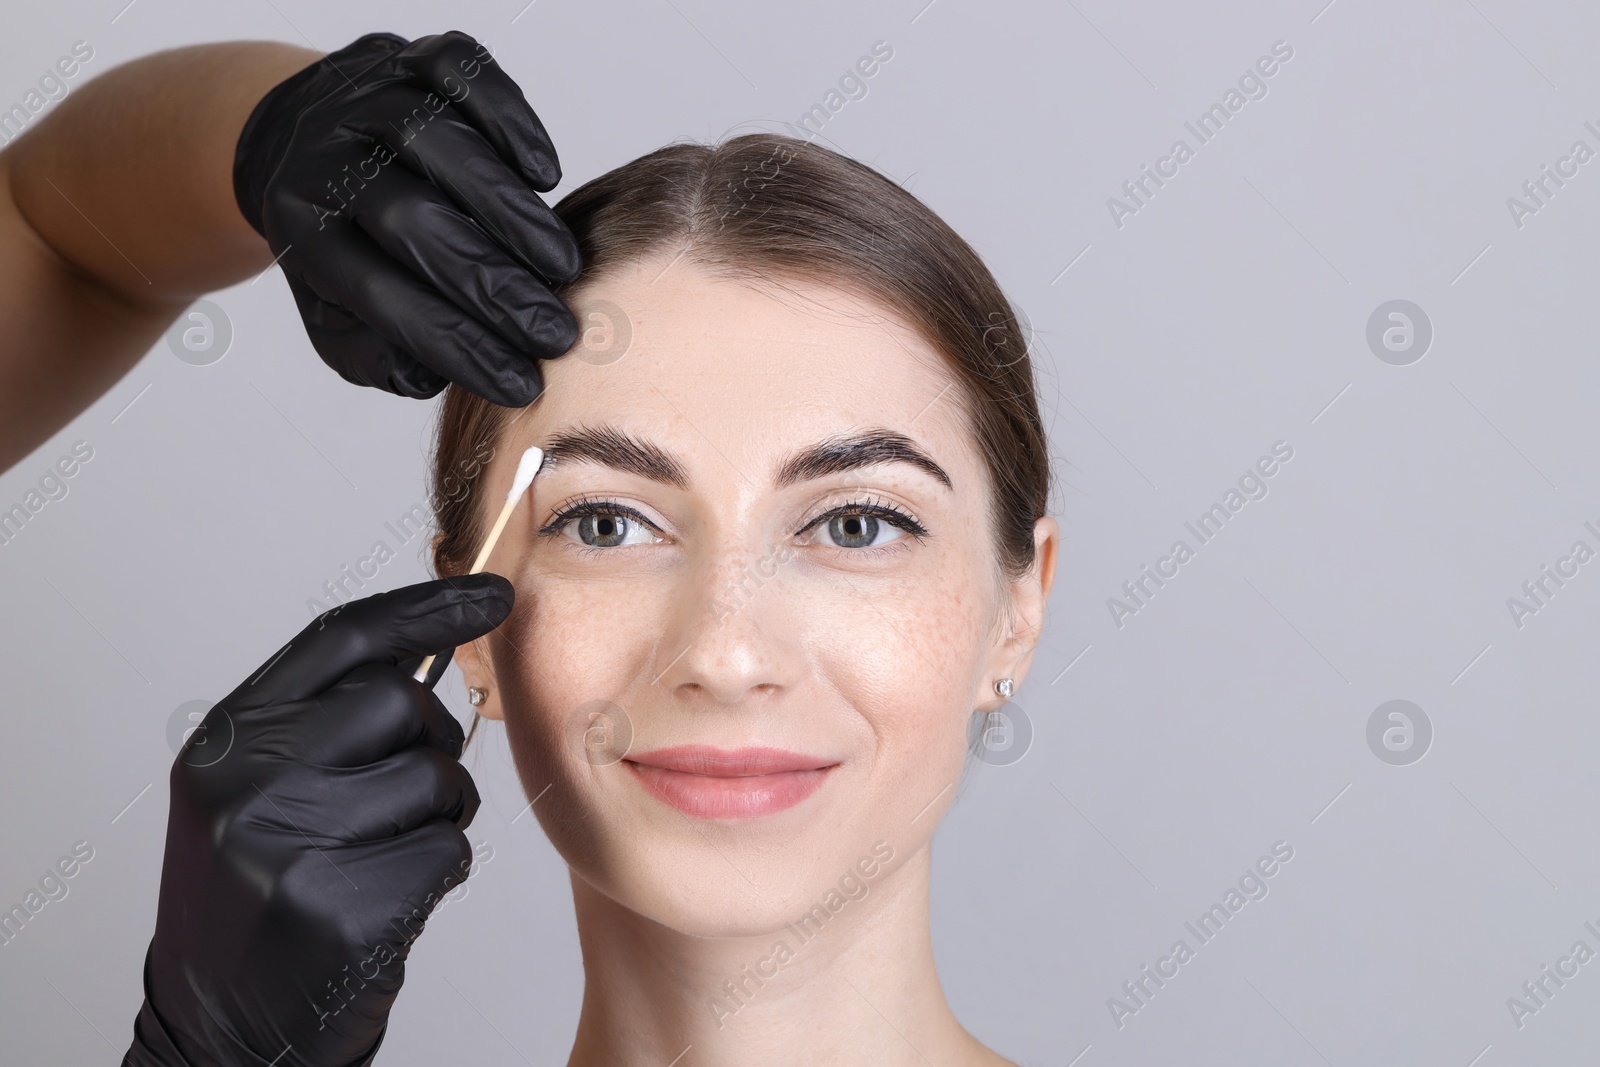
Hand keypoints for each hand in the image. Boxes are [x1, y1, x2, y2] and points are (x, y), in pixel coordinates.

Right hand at [124, 575, 512, 1066]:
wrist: (221, 1029)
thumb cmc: (260, 896)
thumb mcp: (257, 788)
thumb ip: (325, 716)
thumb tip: (434, 641)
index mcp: (226, 740)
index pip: (342, 638)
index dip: (427, 606)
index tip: (495, 593)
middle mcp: (246, 783)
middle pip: (401, 701)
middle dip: (426, 743)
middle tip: (396, 797)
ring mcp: (289, 847)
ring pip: (435, 777)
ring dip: (435, 815)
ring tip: (380, 857)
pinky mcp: (340, 909)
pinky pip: (446, 849)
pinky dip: (437, 871)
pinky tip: (386, 900)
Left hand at [233, 31, 580, 405]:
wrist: (301, 136)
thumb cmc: (343, 239)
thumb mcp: (337, 313)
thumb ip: (377, 354)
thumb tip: (428, 374)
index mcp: (305, 231)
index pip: (383, 296)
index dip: (458, 345)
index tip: (522, 382)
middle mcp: (326, 157)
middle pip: (414, 222)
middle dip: (494, 286)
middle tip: (556, 332)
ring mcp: (368, 98)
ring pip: (442, 147)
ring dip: (511, 214)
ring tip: (562, 268)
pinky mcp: (410, 56)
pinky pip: (462, 79)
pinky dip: (510, 123)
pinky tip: (543, 176)